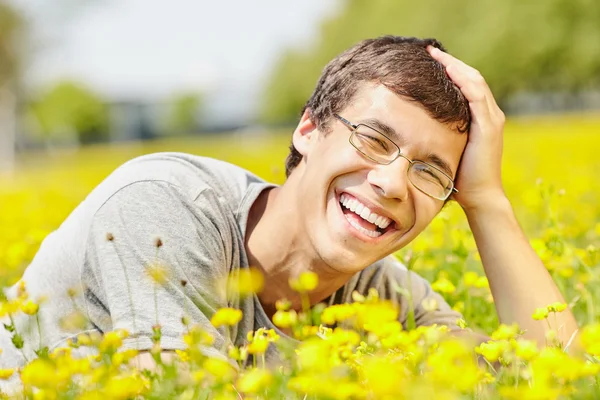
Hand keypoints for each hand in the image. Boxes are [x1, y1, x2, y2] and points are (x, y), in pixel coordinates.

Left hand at [427, 46, 506, 210]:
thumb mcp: (447, 150)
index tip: (429, 62)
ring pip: (474, 82)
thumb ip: (438, 137)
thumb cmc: (460, 180)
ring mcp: (491, 119)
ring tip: (436, 55)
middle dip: (450, 64)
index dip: (450, 72)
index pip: (466, 86)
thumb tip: (412, 131)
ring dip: (454, 67)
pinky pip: (476, 96)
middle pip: (471, 78)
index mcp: (480, 120)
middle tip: (430, 51)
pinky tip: (447, 71)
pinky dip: (462, 81)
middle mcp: (489, 115)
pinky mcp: (488, 126)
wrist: (479, 198)